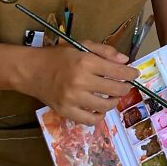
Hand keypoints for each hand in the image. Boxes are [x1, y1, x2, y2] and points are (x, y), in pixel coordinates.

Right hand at [18, 41, 138, 125]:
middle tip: (125, 85)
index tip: (135, 74)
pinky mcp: (65, 111)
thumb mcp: (82, 45)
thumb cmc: (59, 56)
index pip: (118, 71)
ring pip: (105, 106)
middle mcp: (80, 81)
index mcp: (86, 62)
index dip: (131, 74)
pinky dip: (99, 117)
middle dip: (125, 87)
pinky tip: (100, 109)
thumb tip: (125, 62)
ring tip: (113, 96)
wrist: (31, 70)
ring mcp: (72, 99)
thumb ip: (105, 51)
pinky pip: (89, 120)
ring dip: (114, 102)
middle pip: (115, 90)